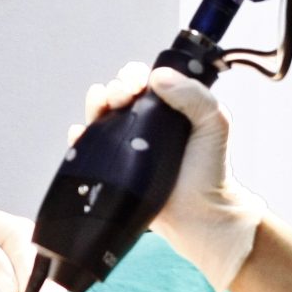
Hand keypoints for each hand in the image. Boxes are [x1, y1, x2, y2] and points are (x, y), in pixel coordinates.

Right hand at [76, 63, 263, 290]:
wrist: (199, 215)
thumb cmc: (210, 170)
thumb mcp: (214, 123)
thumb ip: (194, 95)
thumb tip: (157, 76)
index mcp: (166, 109)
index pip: (143, 81)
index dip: (135, 76)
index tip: (140, 84)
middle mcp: (143, 124)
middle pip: (118, 94)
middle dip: (116, 88)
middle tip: (125, 97)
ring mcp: (125, 146)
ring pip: (100, 115)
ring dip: (95, 103)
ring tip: (101, 104)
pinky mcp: (112, 168)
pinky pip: (86, 148)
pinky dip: (78, 137)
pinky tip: (80, 133)